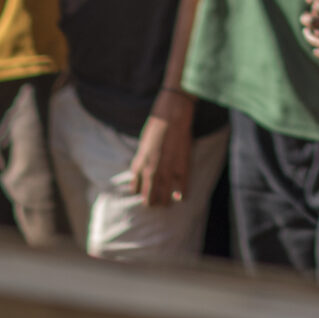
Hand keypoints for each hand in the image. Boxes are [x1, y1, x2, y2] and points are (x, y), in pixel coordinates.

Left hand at [126, 90, 195, 205]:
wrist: (172, 113)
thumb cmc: (156, 125)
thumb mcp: (143, 144)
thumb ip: (142, 159)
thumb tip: (140, 171)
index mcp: (140, 163)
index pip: (136, 187)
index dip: (139, 193)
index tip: (142, 196)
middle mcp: (152, 169)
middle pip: (149, 194)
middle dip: (151, 201)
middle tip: (154, 204)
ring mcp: (167, 168)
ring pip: (163, 193)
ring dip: (164, 200)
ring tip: (166, 204)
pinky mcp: (182, 164)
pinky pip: (181, 185)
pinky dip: (180, 193)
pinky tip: (181, 197)